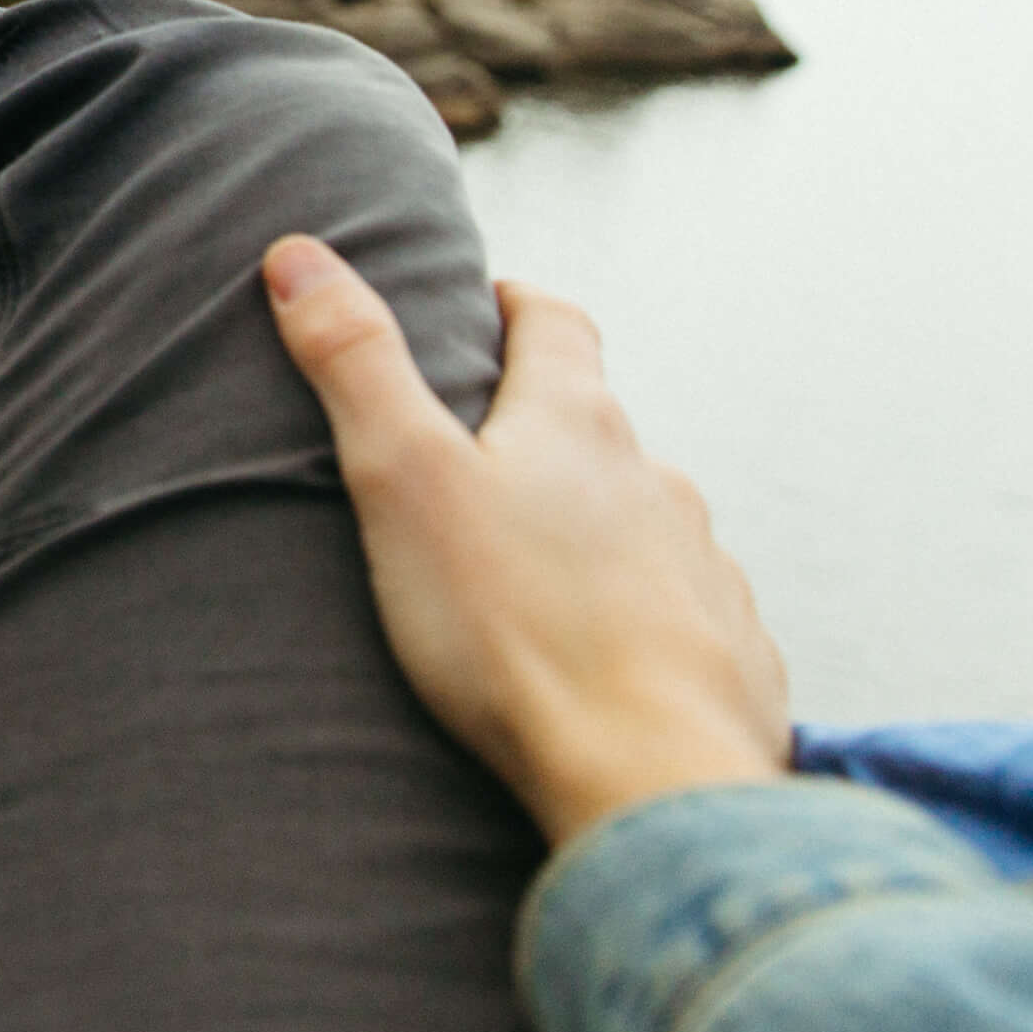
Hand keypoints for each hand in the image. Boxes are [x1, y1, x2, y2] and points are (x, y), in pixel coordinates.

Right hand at [265, 235, 791, 845]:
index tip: (483, 308)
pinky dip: (642, 619)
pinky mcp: (732, 654)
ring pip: (645, 523)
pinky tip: (607, 663)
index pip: (555, 323)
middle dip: (544, 434)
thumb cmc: (511, 631)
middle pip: (600, 428)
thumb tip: (299, 253)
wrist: (650, 778)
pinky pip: (685, 615)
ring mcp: (704, 568)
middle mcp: (656, 480)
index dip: (514, 306)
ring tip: (533, 578)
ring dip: (596, 531)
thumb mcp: (402, 480)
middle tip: (477, 463)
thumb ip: (354, 365)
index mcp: (576, 424)